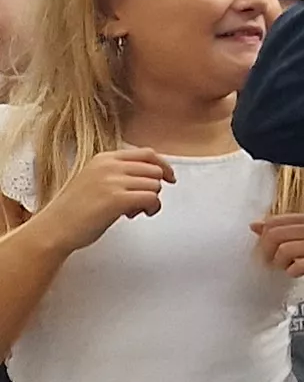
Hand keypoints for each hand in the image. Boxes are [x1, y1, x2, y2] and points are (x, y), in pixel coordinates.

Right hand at [27, 148, 172, 249]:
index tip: (170, 178)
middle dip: (153, 187)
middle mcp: (108, 166)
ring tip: (132, 211)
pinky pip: (152, 198)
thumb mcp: (95, 180)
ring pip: (155, 185)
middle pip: (155, 170)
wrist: (54, 228)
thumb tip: (150, 176)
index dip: (163, 166)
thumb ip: (119, 174)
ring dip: (150, 201)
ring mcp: (112, 181)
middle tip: (139, 203)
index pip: (147, 154)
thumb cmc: (74, 210)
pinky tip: (134, 215)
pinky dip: (151, 209)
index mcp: (104, 159)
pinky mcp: (116, 199)